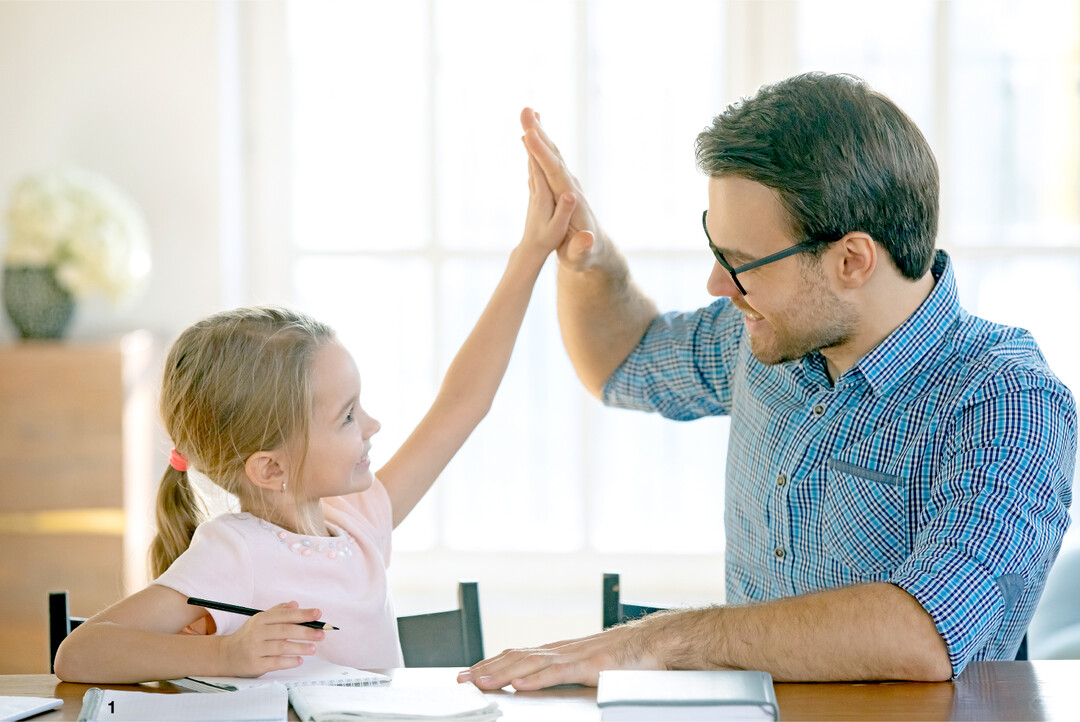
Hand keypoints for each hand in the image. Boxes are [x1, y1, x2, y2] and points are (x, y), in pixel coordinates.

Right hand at [217, 601, 324, 676]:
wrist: (225, 655)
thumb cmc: (248, 636)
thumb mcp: (260, 621)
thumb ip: (278, 612)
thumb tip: (295, 604)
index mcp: (261, 619)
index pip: (285, 615)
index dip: (303, 614)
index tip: (318, 614)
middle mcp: (257, 632)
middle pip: (285, 630)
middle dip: (306, 632)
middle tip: (321, 634)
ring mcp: (255, 649)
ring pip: (282, 647)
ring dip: (300, 647)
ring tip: (313, 649)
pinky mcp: (255, 664)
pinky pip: (275, 662)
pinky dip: (289, 661)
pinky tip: (299, 660)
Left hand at [456, 625, 659, 690]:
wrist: (657, 642)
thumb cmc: (627, 657)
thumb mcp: (588, 666)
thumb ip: (564, 673)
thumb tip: (536, 685)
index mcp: (559, 651)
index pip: (517, 655)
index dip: (490, 663)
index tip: (468, 673)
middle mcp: (562, 650)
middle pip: (516, 657)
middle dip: (486, 668)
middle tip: (461, 679)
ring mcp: (576, 656)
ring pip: (532, 664)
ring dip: (503, 672)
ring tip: (481, 682)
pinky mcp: (591, 666)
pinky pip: (559, 672)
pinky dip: (538, 679)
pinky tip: (521, 685)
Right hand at [520, 108, 602, 270]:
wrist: (596, 251)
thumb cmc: (586, 256)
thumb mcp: (582, 258)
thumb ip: (583, 249)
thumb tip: (587, 238)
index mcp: (573, 202)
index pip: (555, 174)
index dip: (542, 154)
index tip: (529, 135)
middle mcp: (571, 188)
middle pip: (554, 156)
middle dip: (539, 134)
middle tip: (525, 110)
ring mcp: (567, 184)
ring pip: (552, 155)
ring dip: (540, 133)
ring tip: (528, 112)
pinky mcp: (562, 185)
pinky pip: (549, 161)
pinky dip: (540, 145)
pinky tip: (531, 133)